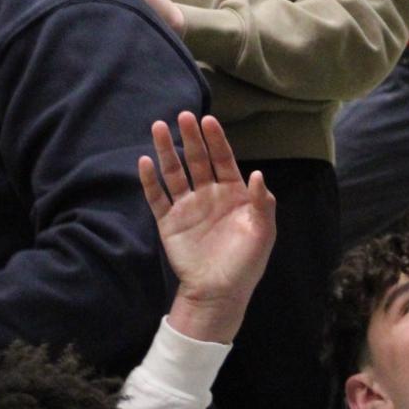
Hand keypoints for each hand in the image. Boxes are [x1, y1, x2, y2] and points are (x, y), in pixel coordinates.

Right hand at [141, 111, 276, 342]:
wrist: (219, 293)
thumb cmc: (246, 263)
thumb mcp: (263, 232)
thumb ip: (261, 203)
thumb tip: (257, 174)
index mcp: (233, 193)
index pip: (223, 159)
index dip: (216, 140)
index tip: (208, 120)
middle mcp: (208, 194)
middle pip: (197, 160)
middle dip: (191, 138)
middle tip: (183, 115)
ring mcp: (187, 207)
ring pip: (174, 172)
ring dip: (166, 151)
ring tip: (158, 127)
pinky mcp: (169, 222)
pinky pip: (157, 198)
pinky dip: (150, 180)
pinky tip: (145, 162)